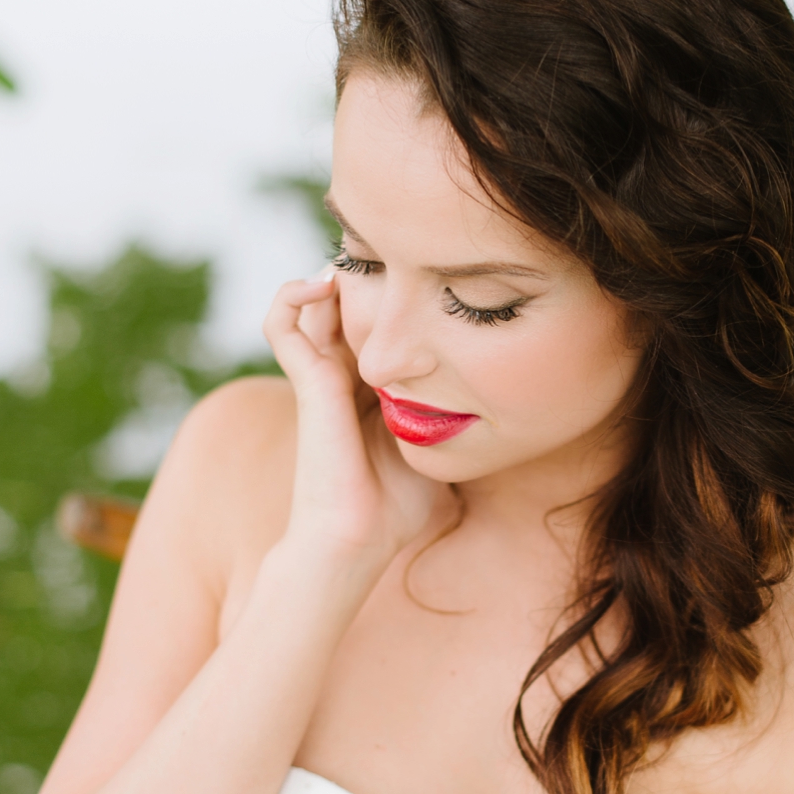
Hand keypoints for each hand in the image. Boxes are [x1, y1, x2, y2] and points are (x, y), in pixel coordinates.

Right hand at [262, 269, 443, 566]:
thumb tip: (511, 422)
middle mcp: (345, 377)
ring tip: (354, 261)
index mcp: (374, 389)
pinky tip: (322, 284)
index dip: (396, 296)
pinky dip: (292, 295)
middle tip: (398, 253)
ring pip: (311, 304)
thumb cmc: (396, 512)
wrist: (358, 540)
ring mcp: (322, 377)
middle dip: (368, 275)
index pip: (380, 327)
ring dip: (329, 276)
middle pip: (348, 305)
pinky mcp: (308, 382)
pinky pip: (282, 323)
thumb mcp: (442, 457)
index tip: (428, 273)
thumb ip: (462, 430)